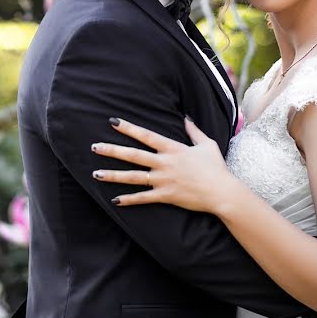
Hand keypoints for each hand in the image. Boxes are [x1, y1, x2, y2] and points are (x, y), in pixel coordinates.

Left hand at [91, 116, 236, 213]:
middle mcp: (164, 163)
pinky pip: (143, 198)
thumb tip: (185, 116)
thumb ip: (193, 130)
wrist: (222, 192)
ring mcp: (163, 180)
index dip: (129, 128)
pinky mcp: (166, 196)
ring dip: (113, 175)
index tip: (113, 122)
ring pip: (133, 177)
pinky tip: (114, 201)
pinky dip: (129, 200)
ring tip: (95, 174)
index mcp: (172, 148)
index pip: (146, 135)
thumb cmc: (216, 168)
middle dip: (112, 150)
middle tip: (94, 147)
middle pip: (133, 155)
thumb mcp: (206, 144)